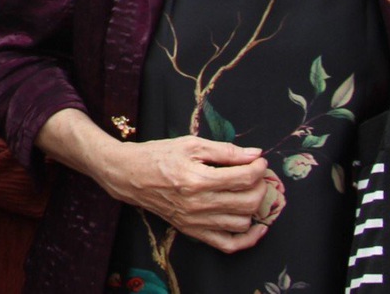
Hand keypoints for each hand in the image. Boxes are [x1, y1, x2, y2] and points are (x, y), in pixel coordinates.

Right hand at [95, 135, 272, 251]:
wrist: (129, 175)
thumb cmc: (158, 155)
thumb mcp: (190, 144)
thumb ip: (225, 150)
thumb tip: (255, 154)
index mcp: (198, 179)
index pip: (244, 178)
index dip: (259, 168)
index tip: (259, 161)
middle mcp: (198, 203)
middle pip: (249, 201)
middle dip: (261, 186)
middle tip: (257, 176)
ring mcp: (196, 221)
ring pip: (243, 222)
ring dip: (253, 208)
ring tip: (248, 193)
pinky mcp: (192, 231)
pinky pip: (228, 244)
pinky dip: (247, 239)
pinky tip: (255, 226)